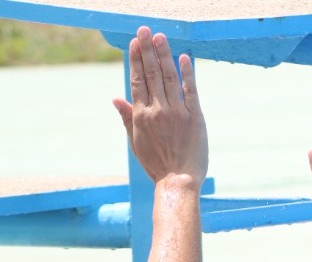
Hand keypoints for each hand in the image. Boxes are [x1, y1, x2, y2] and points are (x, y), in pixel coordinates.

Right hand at [112, 27, 208, 183]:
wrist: (178, 181)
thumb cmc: (156, 164)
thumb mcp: (135, 142)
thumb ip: (126, 117)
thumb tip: (115, 97)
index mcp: (141, 116)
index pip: (137, 81)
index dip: (135, 60)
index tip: (134, 43)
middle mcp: (158, 110)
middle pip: (151, 74)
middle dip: (147, 50)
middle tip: (144, 31)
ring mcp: (177, 113)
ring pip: (169, 78)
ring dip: (164, 55)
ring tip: (160, 37)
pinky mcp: (195, 117)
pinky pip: (191, 90)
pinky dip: (187, 73)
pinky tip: (184, 58)